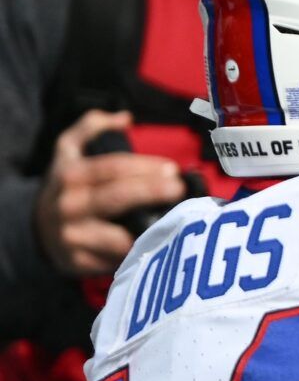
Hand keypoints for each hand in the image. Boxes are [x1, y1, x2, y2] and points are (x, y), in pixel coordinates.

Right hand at [32, 110, 182, 277]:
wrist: (36, 228)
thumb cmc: (68, 186)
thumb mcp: (68, 151)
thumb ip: (91, 127)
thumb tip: (124, 117)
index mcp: (70, 175)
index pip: (112, 168)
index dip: (145, 167)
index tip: (173, 169)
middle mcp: (69, 206)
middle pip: (117, 197)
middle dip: (152, 192)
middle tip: (180, 189)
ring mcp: (72, 236)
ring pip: (118, 235)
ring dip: (150, 229)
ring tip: (177, 220)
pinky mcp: (77, 263)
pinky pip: (115, 259)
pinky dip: (138, 252)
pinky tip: (159, 244)